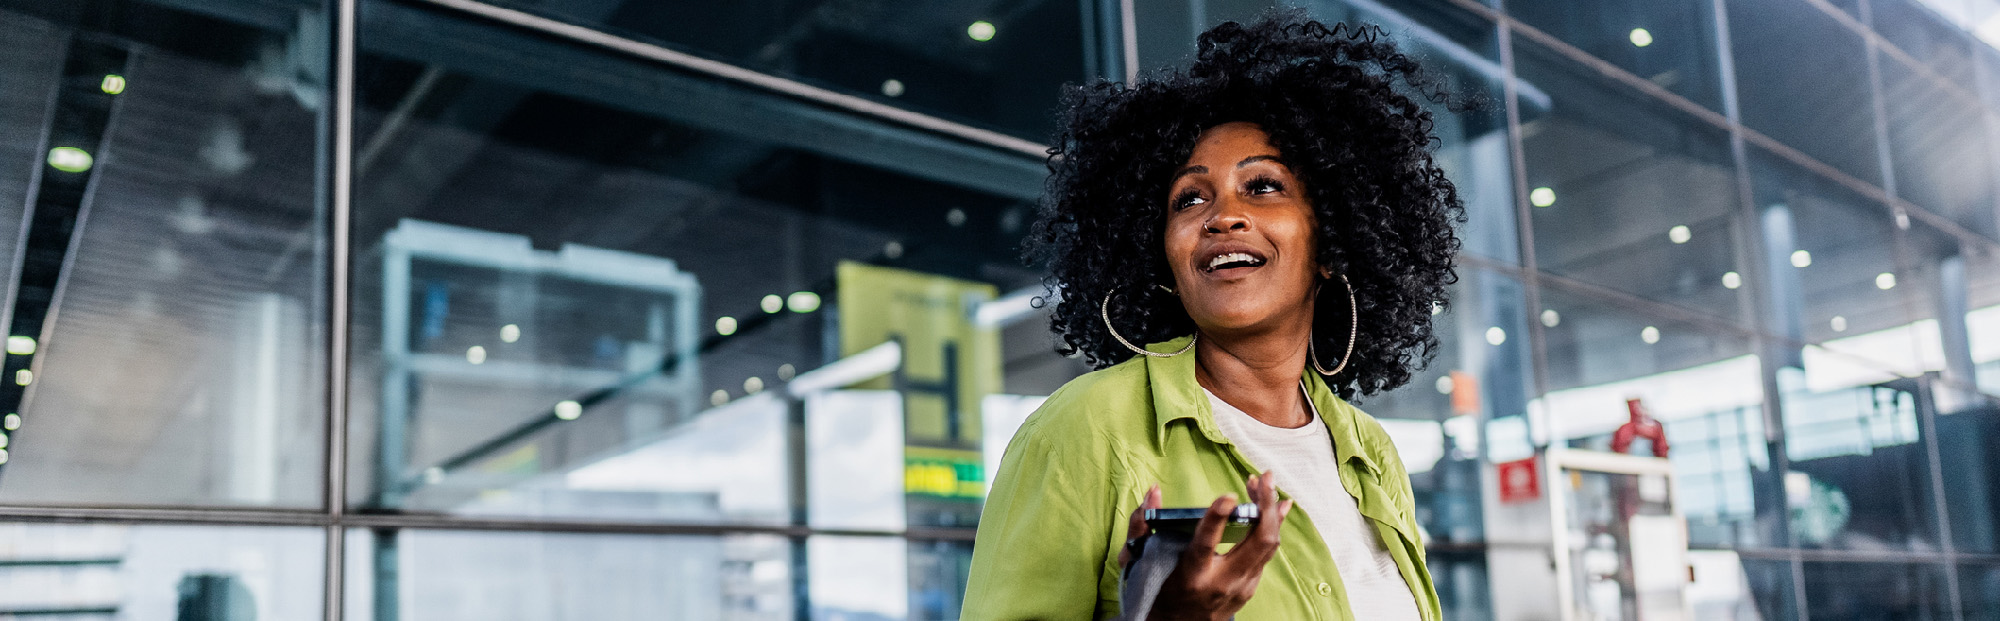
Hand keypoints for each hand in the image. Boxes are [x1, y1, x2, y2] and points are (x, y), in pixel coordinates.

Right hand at [1127, 473, 1292, 620]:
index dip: (1218, 518)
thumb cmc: (1158, 590)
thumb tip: (1155, 491)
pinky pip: (1268, 553)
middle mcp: (1221, 582)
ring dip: (1271, 511)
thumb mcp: (1140, 561)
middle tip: (1265, 478)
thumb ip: (1142, 525)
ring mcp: (1241, 586)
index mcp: (1192, 575)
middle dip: (1265, 506)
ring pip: (1269, 545)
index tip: (1228, 495)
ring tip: (1267, 484)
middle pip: (1256, 542)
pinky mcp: (1250, 586)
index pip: (1207, 545)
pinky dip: (1272, 527)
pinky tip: (1275, 506)